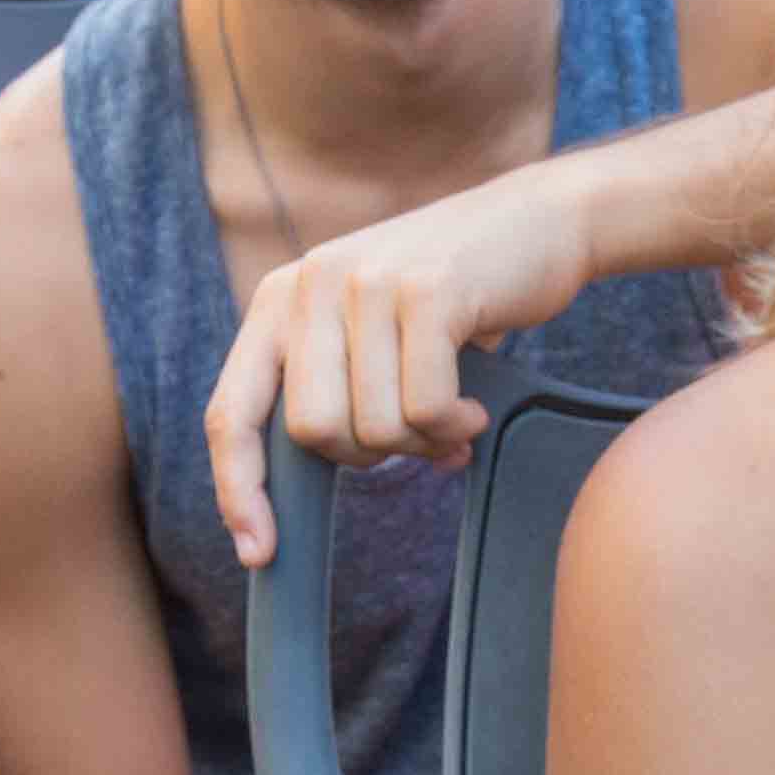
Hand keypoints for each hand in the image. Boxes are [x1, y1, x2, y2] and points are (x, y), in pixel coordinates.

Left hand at [203, 168, 596, 564]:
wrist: (544, 221)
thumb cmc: (458, 296)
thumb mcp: (372, 334)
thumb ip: (335, 396)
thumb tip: (303, 506)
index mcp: (281, 300)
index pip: (231, 412)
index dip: (238, 489)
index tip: (257, 552)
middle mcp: (311, 283)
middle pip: (312, 433)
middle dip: (368, 454)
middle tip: (414, 431)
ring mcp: (367, 282)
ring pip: (374, 428)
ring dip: (423, 441)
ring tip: (454, 409)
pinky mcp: (426, 291)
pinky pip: (425, 410)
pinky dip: (456, 426)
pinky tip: (475, 405)